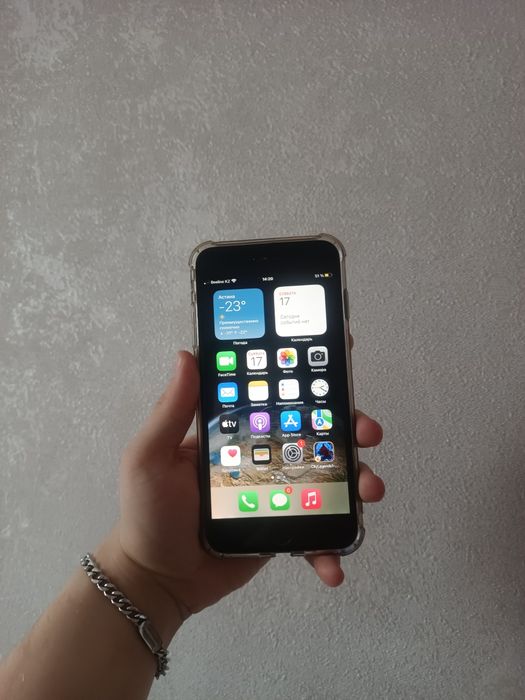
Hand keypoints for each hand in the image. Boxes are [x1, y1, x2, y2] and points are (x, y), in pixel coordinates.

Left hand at [110, 350, 383, 634]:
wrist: (158, 579)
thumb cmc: (147, 513)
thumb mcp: (149, 456)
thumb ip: (170, 411)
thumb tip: (188, 354)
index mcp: (235, 431)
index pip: (277, 394)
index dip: (310, 375)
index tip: (339, 355)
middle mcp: (263, 454)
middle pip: (317, 432)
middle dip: (351, 428)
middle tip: (368, 432)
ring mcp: (278, 492)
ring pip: (329, 478)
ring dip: (357, 481)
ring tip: (370, 490)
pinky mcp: (284, 529)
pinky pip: (317, 532)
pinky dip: (331, 548)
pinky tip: (333, 567)